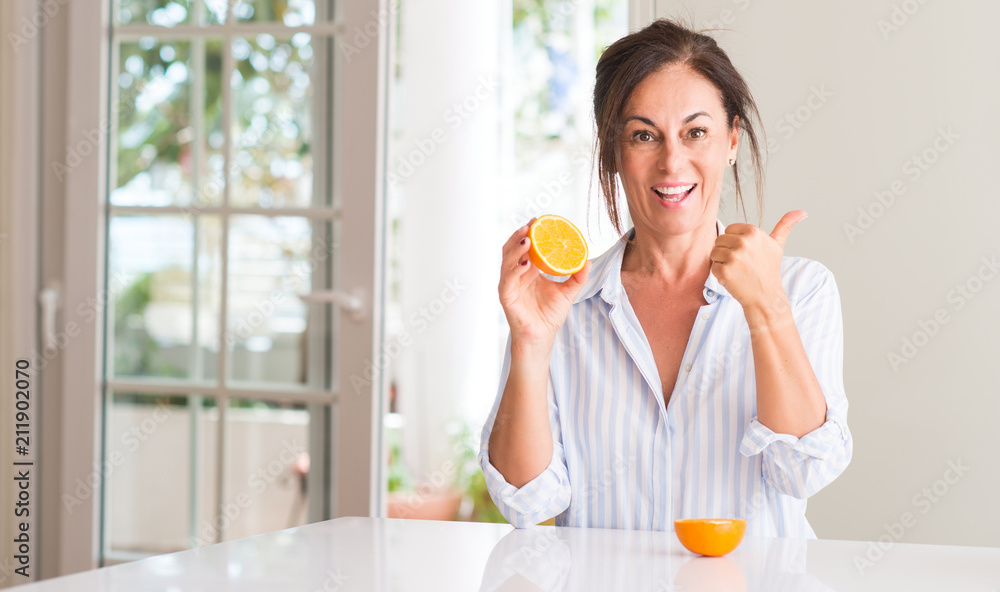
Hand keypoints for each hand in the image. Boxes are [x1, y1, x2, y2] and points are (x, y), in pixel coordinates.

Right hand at [498, 219, 590, 345]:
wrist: (543, 336)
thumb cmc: (550, 314)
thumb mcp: (568, 292)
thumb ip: (578, 277)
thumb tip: (588, 261)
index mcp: (528, 270)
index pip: (524, 246)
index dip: (529, 232)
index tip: (538, 221)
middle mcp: (516, 274)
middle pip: (511, 248)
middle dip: (519, 235)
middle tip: (530, 225)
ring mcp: (509, 284)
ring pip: (507, 260)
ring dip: (515, 248)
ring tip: (527, 239)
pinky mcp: (506, 296)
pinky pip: (508, 279)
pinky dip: (515, 270)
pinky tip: (526, 263)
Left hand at [709, 210, 807, 314]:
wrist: (765, 297)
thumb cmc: (769, 270)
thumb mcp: (777, 246)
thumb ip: (785, 226)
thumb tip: (802, 212)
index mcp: (754, 232)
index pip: (729, 230)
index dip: (735, 242)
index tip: (746, 253)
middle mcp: (744, 242)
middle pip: (720, 240)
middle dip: (727, 252)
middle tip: (742, 264)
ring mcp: (734, 256)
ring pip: (714, 253)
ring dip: (722, 263)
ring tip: (738, 271)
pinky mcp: (724, 270)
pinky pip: (713, 267)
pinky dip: (720, 275)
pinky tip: (734, 279)